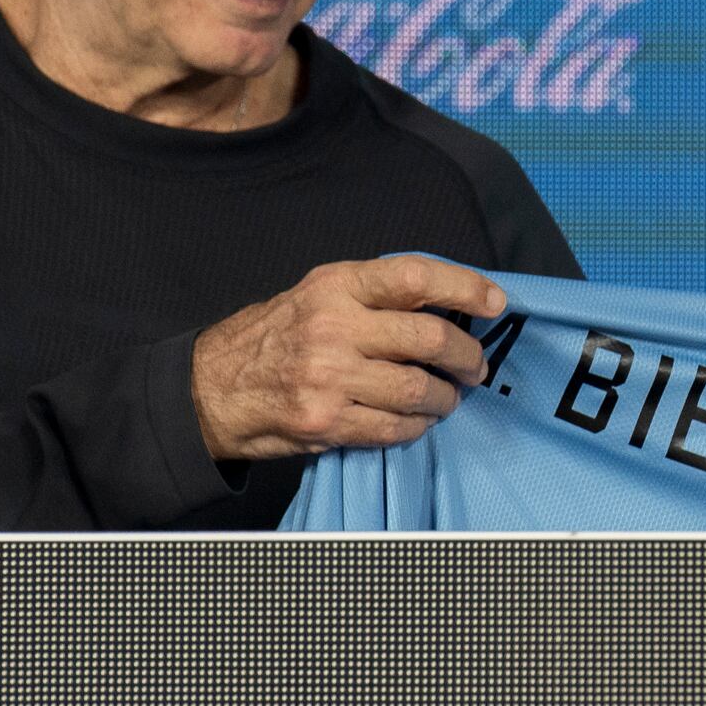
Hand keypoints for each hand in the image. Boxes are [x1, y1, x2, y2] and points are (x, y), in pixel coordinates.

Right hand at [190, 255, 506, 460]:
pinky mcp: (325, 421)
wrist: (211, 388)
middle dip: (467, 356)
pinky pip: (394, 427)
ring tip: (448, 398)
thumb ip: (373, 295)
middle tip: (475, 366)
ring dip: (446, 398)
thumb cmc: (274, 337)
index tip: (494, 302)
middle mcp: (333, 327)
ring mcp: (328, 377)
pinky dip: (416, 426)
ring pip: (419, 390)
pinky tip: (417, 420)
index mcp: (336, 286)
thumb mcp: (317, 293)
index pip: (415, 278)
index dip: (464, 287)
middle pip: (428, 339)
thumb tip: (446, 305)